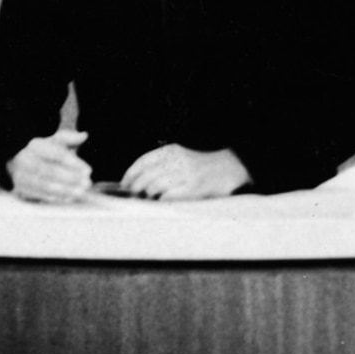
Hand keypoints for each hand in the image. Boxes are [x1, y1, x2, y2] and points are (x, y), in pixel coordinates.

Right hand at [5, 126, 94, 204]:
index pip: (56, 154)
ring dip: (65, 190)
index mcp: (35, 146)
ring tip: (81, 192)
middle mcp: (25, 160)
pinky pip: (40, 195)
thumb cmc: (44, 153)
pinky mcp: (21, 190)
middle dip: (70, 178)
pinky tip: (69, 198)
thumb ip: (69, 138)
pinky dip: (56, 198)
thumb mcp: (55, 142)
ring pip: (45, 185)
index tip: (88, 171)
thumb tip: (84, 135)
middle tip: (87, 183)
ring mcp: (21, 176)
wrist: (20, 164)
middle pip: (50, 170)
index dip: (73, 163)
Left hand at [117, 144, 248, 200]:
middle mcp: (177, 161)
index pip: (142, 162)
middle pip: (145, 177)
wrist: (230, 168)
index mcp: (172, 151)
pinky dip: (160, 202)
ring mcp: (185, 175)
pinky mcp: (193, 189)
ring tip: (150, 200)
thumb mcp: (180, 157)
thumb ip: (160, 166)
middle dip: (136, 189)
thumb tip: (134, 182)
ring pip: (154, 188)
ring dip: (148, 196)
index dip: (130, 175)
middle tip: (136, 196)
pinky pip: (167, 197)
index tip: (124, 185)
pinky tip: (162, 202)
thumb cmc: (200, 167)